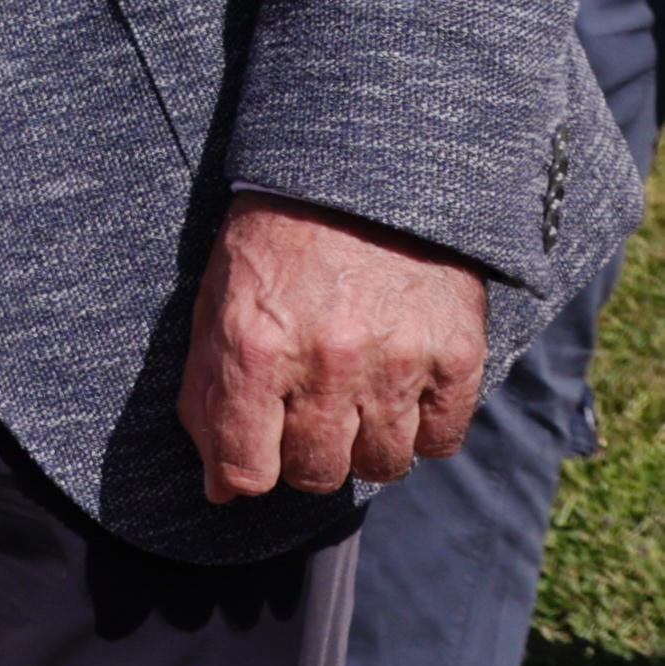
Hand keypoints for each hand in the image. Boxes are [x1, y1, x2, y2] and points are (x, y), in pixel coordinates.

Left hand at [180, 192, 490, 501]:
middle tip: (307, 415)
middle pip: (316, 473)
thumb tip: (219, 488)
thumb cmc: (275, 242)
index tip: (253, 456)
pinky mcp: (457, 356)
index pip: (246, 467)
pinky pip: (443, 440)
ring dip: (365, 447)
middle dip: (305, 456)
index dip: (245, 473)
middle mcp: (325, 364)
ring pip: (382, 465)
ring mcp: (396, 362)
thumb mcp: (217, 304)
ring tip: (357, 401)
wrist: (361, 176)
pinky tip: (404, 392)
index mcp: (254, 347)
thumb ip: (208, 395)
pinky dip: (423, 430)